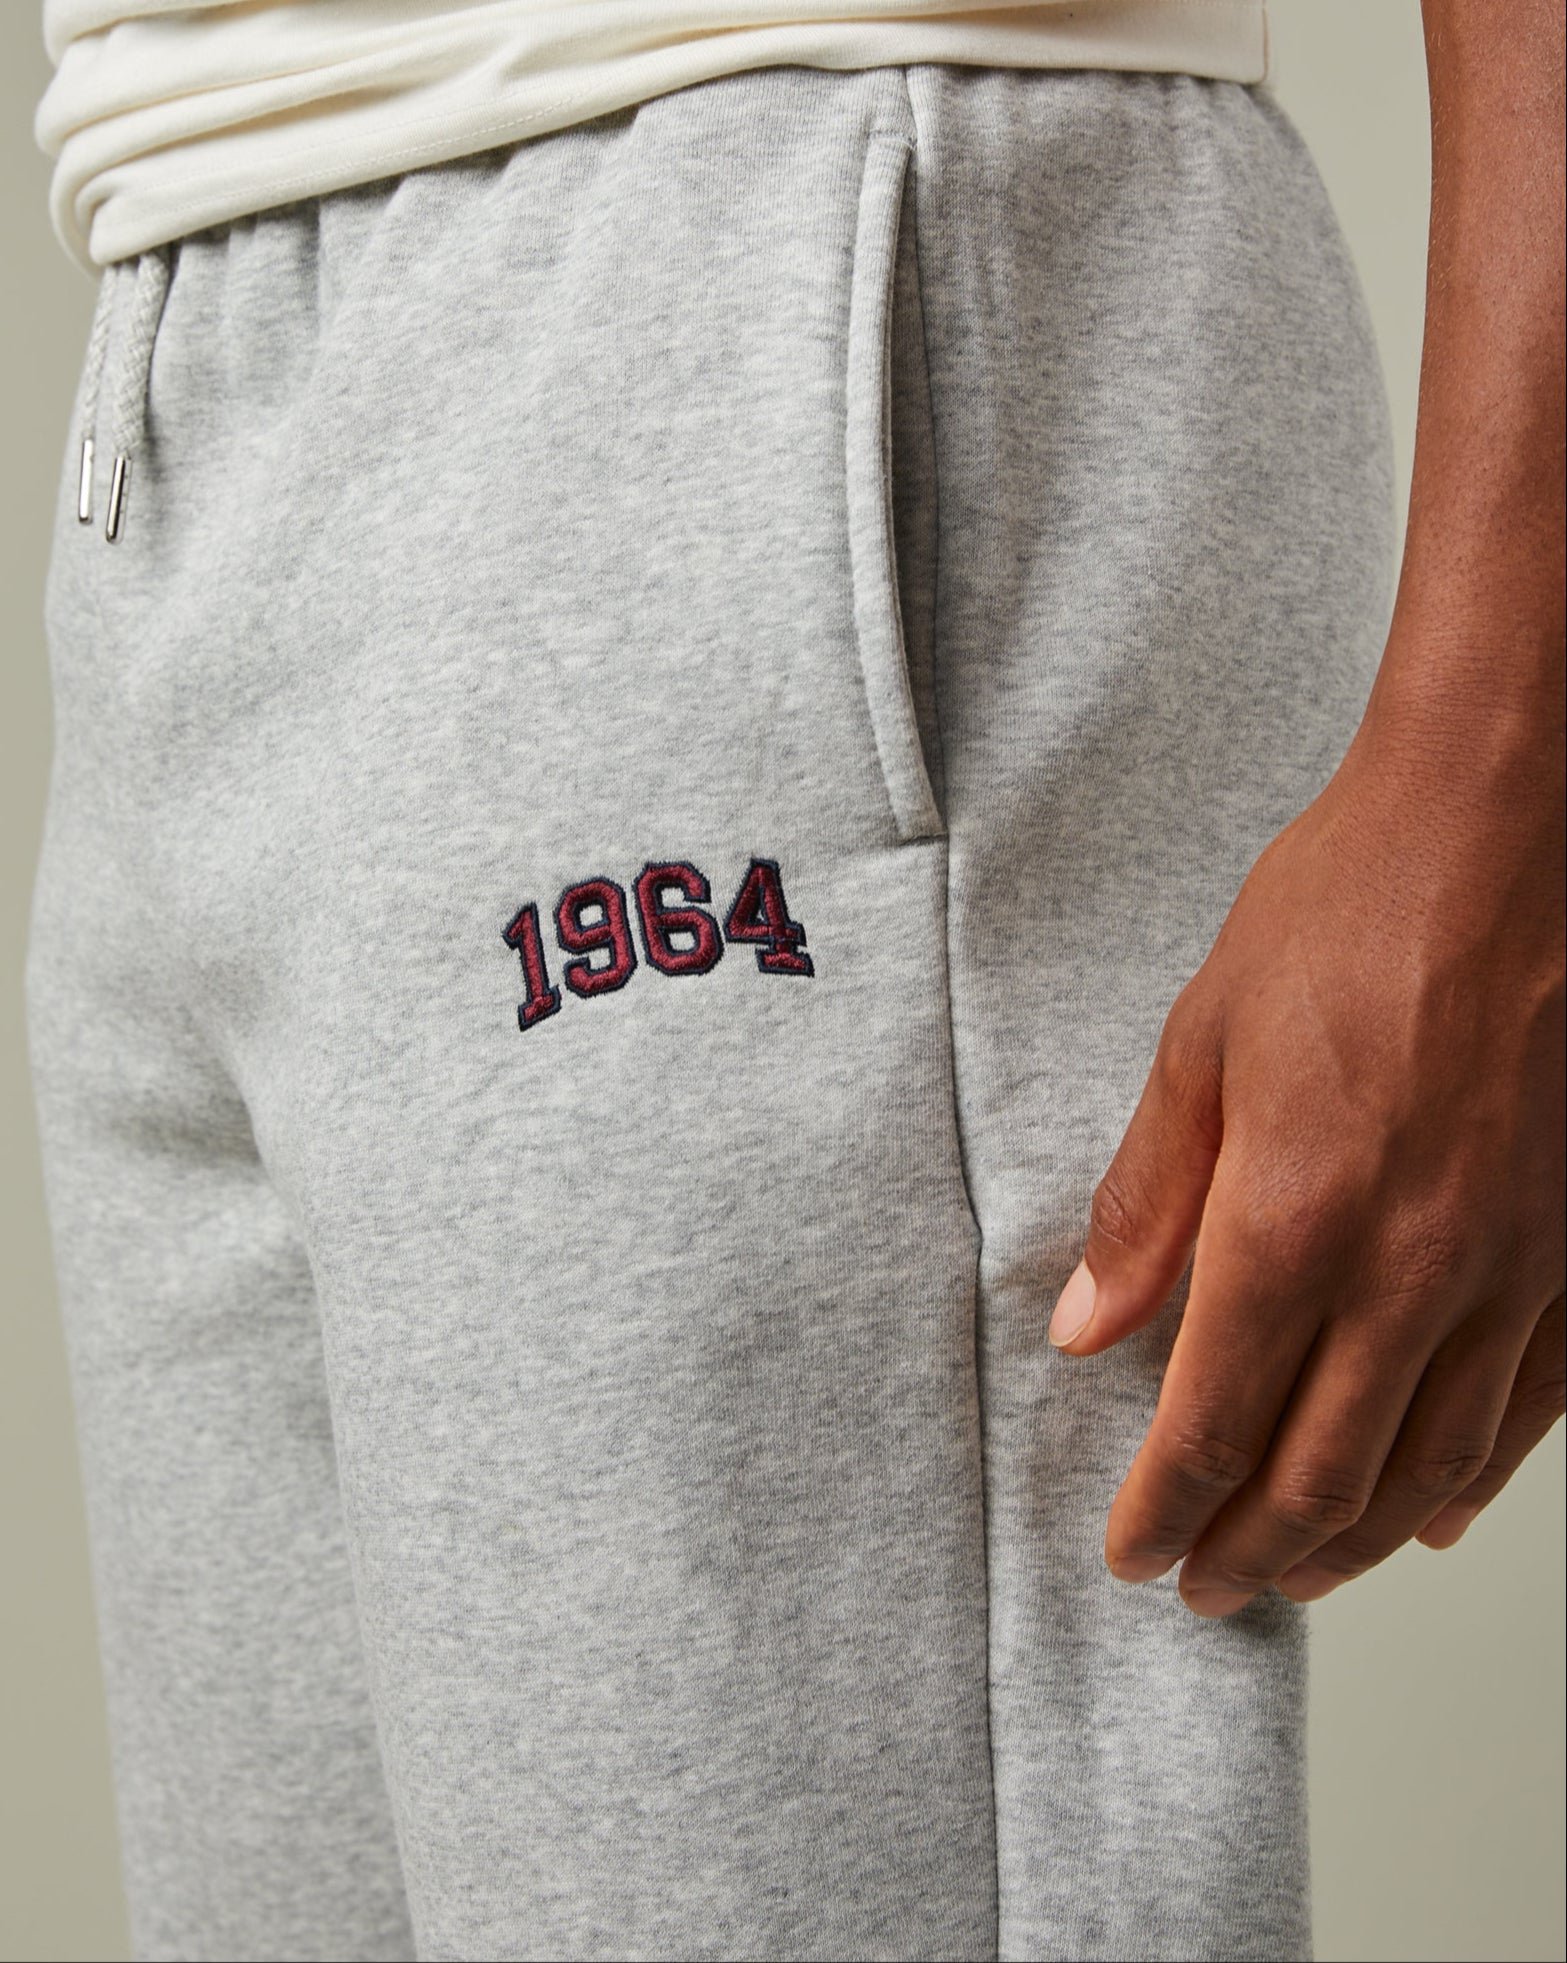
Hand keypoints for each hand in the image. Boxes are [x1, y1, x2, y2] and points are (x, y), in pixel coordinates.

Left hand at [1048, 702, 1564, 1616]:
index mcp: (1294, 1217)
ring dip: (1354, 1542)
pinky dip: (1474, 1481)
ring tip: (1299, 1575)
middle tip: (1205, 1590)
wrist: (1511, 831)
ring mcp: (1514, 1270)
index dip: (1166, 1508)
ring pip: (1432, 1468)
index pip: (1213, 1422)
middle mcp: (1413, 1269)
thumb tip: (1088, 1325)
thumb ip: (1145, 1204)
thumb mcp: (1201, 1045)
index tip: (1135, 1553)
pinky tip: (1433, 1515)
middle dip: (1251, 1553)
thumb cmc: (1347, 913)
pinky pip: (1532, 1410)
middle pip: (1321, 1475)